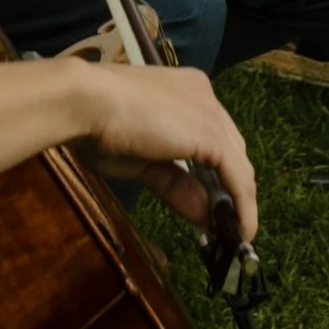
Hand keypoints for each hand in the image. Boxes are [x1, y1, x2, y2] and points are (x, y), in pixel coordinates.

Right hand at [69, 57, 259, 243]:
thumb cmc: (98, 126)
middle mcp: (204, 95)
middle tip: (222, 227)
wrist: (85, 102)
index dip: (218, 174)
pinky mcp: (211, 135)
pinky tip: (240, 231)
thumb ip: (176, 185)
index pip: (215, 137)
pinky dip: (243, 208)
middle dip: (230, 190)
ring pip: (239, 166)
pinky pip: (238, 178)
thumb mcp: (141, 162)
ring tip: (233, 237)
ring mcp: (210, 112)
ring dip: (240, 204)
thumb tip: (204, 216)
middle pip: (232, 150)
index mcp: (186, 92)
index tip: (213, 208)